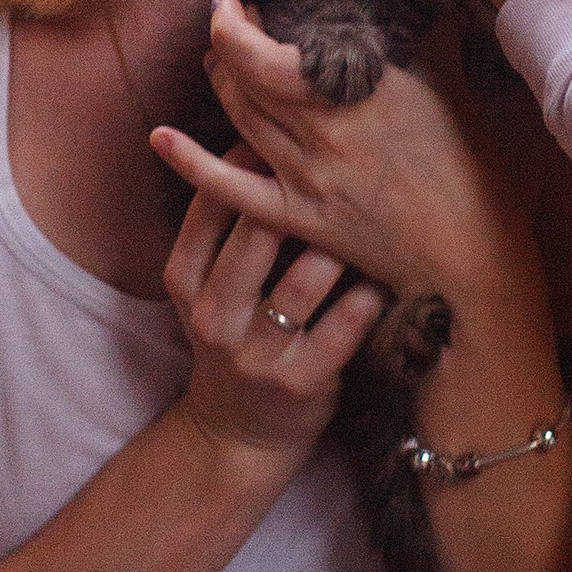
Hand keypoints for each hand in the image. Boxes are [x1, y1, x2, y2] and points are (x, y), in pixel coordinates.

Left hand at [151, 0, 538, 308]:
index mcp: (359, 88)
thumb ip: (423, 25)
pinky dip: (189, 161)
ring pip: (237, 119)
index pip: (266, 51)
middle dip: (226, 44)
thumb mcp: (450, 77)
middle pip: (244, 79)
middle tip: (229, 23)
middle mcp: (322, 128)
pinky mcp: (299, 218)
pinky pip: (228, 188)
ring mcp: (305, 176)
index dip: (234, 23)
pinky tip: (160, 136)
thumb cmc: (470, 161)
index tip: (233, 3)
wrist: (469, 253)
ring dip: (219, 84)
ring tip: (217, 62)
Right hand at [162, 161, 384, 470]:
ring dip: (340, 245)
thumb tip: (264, 140)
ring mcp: (255, 353)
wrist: (238, 432)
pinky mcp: (299, 382)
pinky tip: (386, 274)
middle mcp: (212, 317)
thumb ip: (227, 227)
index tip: (285, 140)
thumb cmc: (236, 335)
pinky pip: (343, 326)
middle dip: (298, 197)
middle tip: (340, 164)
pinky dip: (368, 294)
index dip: (246, 166)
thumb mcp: (209, 287)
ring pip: (304, 281)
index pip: (208, 209)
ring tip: (370, 215)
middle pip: (254, 236)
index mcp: (185, 282)